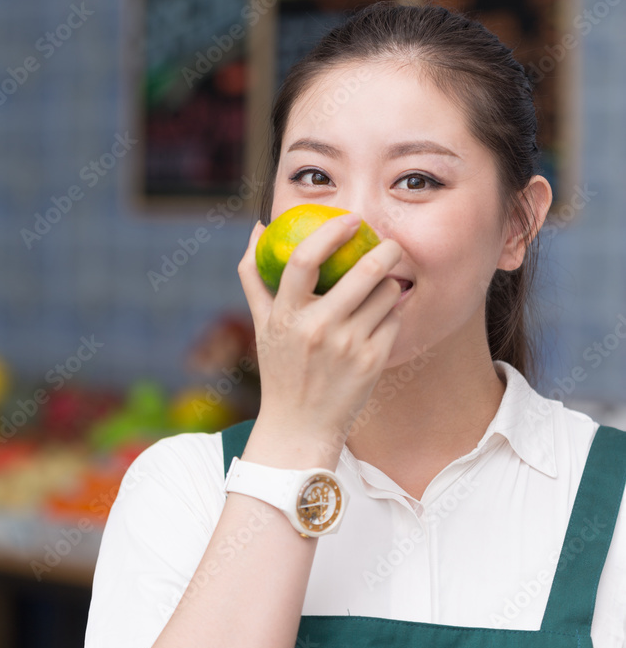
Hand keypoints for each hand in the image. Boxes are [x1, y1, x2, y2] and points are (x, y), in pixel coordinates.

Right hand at [237, 214, 404, 451]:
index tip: (350, 220)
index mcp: (286, 315)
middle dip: (385, 250)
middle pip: (363, 272)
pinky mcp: (372, 362)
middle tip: (389, 243)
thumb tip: (259, 227)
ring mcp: (348, 346)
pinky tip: (380, 317)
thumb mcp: (261, 323)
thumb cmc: (280, 367)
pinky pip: (393, 319)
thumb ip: (254, 274)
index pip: (304, 259)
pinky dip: (391, 312)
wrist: (300, 426)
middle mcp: (317, 329)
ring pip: (386, 293)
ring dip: (389, 283)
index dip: (331, 232)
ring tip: (381, 286)